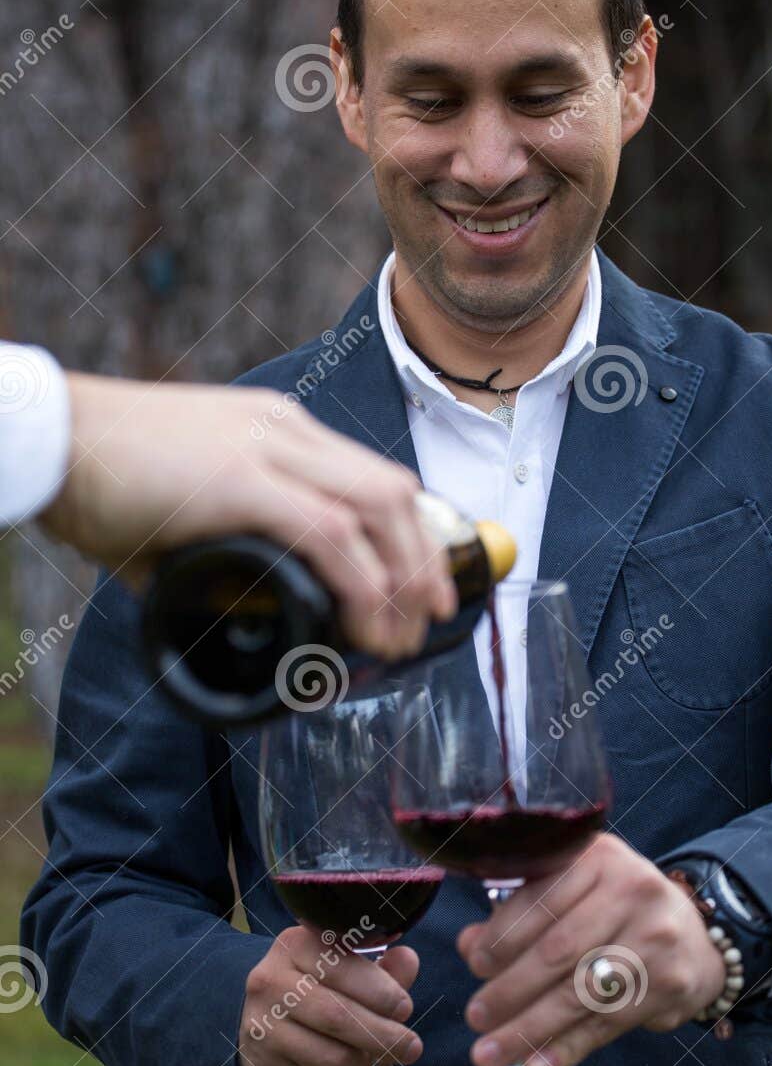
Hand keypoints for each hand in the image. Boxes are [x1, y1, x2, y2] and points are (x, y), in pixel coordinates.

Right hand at [39, 374, 456, 657]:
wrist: (46, 439)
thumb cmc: (100, 479)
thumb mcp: (181, 516)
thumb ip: (215, 556)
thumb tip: (235, 609)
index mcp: (277, 430)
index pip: (372, 476)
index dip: (411, 534)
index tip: (421, 586)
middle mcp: (285, 431)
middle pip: (393, 490)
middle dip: (426, 558)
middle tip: (431, 617)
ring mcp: (267, 450)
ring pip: (378, 507)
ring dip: (404, 577)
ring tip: (400, 636)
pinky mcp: (241, 480)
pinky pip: (329, 532)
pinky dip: (360, 581)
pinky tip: (363, 621)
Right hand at [237, 925, 422, 1065]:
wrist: (267, 1023)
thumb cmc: (319, 986)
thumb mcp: (346, 965)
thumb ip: (382, 967)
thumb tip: (408, 961)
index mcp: (293, 947)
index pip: (340, 968)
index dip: (380, 991)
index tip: (405, 1008)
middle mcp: (270, 985)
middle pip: (337, 1017)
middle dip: (383, 1035)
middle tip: (412, 1047)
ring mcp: (262, 1030)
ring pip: (332, 1058)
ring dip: (370, 1065)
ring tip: (389, 1061)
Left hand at [456, 832, 725, 1065]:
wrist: (694, 937)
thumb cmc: (614, 911)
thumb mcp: (571, 895)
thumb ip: (518, 914)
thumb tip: (469, 945)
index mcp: (597, 857)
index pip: (541, 898)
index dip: (502, 936)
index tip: (475, 964)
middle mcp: (632, 889)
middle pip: (558, 949)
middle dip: (509, 989)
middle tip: (475, 1017)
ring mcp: (656, 938)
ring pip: (579, 992)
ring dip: (529, 1029)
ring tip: (490, 1053)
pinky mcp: (669, 983)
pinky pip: (606, 1024)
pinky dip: (567, 1048)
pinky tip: (536, 1065)